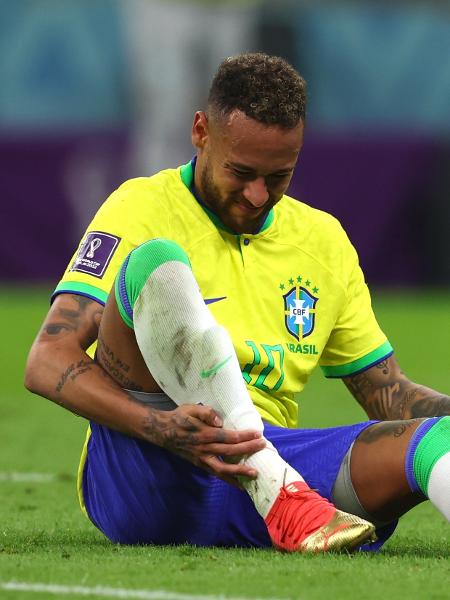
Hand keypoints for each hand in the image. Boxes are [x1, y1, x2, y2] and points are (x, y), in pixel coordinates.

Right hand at [142, 404, 264, 486]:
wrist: (163, 432)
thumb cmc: (179, 418)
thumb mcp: (191, 408)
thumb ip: (206, 412)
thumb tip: (220, 421)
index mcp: (204, 434)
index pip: (228, 436)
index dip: (243, 436)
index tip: (257, 434)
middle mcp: (204, 449)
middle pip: (229, 452)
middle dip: (247, 449)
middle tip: (262, 446)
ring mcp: (202, 459)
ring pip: (223, 469)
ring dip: (240, 472)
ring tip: (255, 473)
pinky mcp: (200, 465)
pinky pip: (216, 474)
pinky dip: (229, 480)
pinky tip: (240, 485)